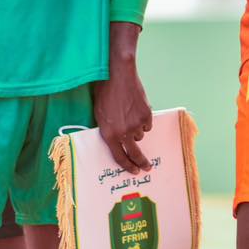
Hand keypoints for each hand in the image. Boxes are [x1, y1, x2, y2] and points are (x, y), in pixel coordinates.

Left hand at [93, 23, 152, 171]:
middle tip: (147, 167)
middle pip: (135, 153)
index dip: (127, 166)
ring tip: (130, 117)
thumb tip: (117, 138)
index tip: (134, 171)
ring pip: (140, 135)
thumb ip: (109, 130)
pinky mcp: (147, 115)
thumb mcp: (100, 116)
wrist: (117, 76)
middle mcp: (124, 133)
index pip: (119, 157)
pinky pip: (147, 124)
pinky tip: (137, 110)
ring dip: (136, 130)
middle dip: (141, 162)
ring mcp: (136, 124)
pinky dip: (143, 120)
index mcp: (109, 134)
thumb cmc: (105, 94)